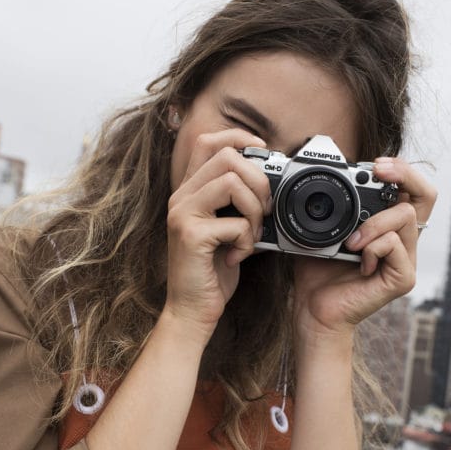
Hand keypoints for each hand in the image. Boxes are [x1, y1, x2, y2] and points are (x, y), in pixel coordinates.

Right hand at [165, 129, 270, 339]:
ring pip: (232, 182)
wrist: (191, 310)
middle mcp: (180, 197)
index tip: (263, 154)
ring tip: (252, 234)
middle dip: (258, 180)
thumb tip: (269, 181)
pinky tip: (239, 256)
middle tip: (264, 210)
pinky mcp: (190, 236)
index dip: (239, 138)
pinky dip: (248, 241)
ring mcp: (182, 214)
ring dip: (255, 209)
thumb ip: (236, 204)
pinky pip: (235, 223)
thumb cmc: (212, 272)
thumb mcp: (225, 229)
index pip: (208, 141)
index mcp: (189, 192)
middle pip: (226, 156)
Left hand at [292, 157, 436, 337]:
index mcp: (388, 227)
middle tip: (379, 170)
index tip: (375, 164)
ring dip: (374, 223)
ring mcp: (406, 260)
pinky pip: (395, 245)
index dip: (400, 170)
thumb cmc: (318, 273)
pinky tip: (358, 262)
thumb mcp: (324, 230)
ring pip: (406, 216)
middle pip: (426, 195)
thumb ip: (335, 206)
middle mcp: (403, 241)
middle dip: (405, 174)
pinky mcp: (404, 278)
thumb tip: (331, 174)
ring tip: (351, 242)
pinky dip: (373, 247)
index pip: (411, 190)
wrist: (314, 310)